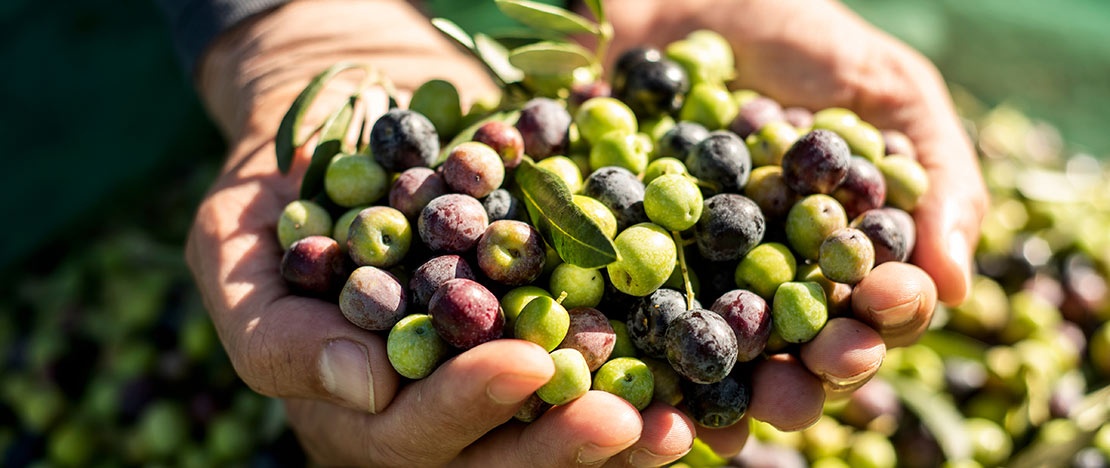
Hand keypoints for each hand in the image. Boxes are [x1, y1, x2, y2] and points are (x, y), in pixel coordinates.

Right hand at [186, 0, 696, 464]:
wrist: (353, 109)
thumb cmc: (276, 183)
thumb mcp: (230, 246)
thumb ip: (273, 329)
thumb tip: (365, 389)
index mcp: (353, 406)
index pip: (408, 432)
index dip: (466, 406)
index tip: (524, 361)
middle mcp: (426, 406)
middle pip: (495, 451)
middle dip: (557, 440)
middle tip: (626, 419)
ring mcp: (486, 372)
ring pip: (551, 425)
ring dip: (616, 429)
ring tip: (675, 419)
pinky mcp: (540, 327)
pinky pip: (593, 363)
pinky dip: (643, 370)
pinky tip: (690, 372)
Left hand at [590, 0, 986, 455]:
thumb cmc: (792, 32)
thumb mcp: (884, 86)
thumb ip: (935, 176)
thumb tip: (957, 286)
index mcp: (839, 247)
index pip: (873, 305)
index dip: (882, 320)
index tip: (877, 314)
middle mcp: (770, 273)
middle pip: (799, 347)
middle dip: (808, 373)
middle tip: (806, 384)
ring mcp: (695, 272)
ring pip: (722, 351)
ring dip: (734, 388)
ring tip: (740, 409)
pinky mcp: (622, 258)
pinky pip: (632, 316)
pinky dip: (643, 349)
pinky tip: (652, 381)